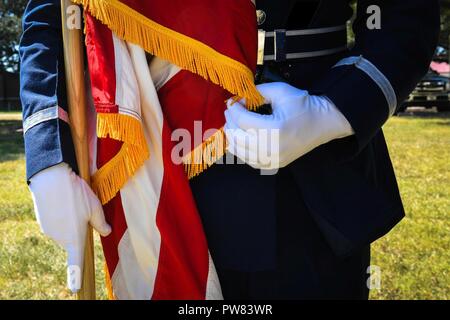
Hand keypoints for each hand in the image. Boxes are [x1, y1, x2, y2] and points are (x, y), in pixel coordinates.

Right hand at [29, 163, 110, 292]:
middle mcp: (61, 239)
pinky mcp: (42, 222)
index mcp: (75, 238)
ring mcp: (49, 231)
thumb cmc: (77, 195)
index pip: (76, 263)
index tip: (75, 289)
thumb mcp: (95, 208)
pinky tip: (62, 201)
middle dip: (79, 229)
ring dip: (69, 221)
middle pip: (73, 239)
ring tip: (71, 202)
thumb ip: (100, 223)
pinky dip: (59, 216)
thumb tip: (106, 232)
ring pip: (64, 231)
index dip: (76, 276)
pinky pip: (54, 223)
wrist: (51, 179)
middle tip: (83, 210)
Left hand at [224, 82, 353, 168]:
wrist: (324, 123)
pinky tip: (239, 138)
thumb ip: (258, 91)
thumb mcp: (281, 91)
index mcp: (275, 129)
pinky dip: (240, 149)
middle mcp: (272, 148)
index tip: (233, 101)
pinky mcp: (274, 165)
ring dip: (232, 136)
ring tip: (233, 123)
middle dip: (230, 121)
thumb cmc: (304, 106)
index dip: (234, 108)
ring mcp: (273, 159)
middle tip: (231, 111)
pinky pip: (248, 160)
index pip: (243, 120)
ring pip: (239, 151)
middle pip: (237, 137)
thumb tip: (239, 98)